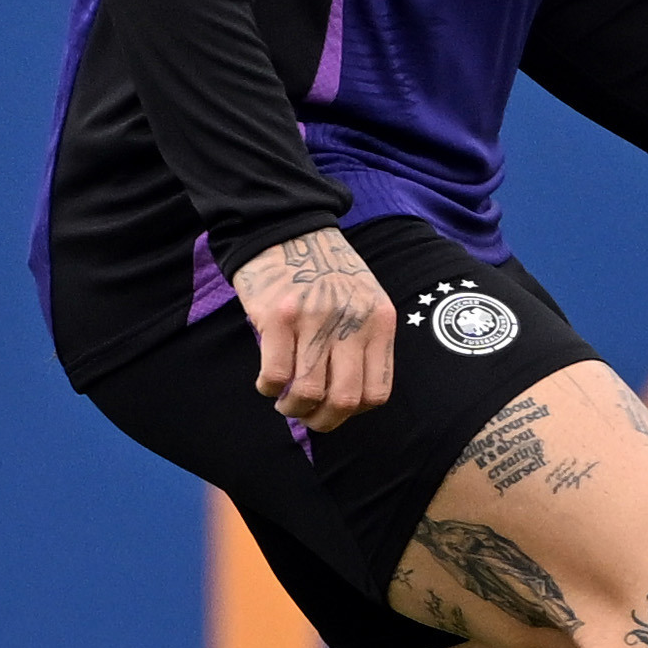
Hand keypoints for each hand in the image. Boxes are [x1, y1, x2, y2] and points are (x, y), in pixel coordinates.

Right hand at [232, 226, 396, 425]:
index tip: (334, 408)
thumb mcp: (364, 300)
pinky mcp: (279, 316)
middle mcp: (353, 322)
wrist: (287, 227)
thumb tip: (349, 399)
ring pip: (309, 392)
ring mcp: (316, 319)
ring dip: (293, 407)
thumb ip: (364, 342)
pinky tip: (267, 381)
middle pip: (345, 399)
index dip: (353, 412)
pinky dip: (269, 388)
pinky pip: (276, 375)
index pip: (377, 392)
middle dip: (323, 420)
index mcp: (380, 321)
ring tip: (285, 400)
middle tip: (306, 414)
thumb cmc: (324, 270)